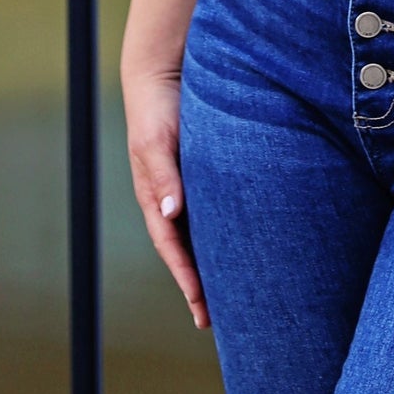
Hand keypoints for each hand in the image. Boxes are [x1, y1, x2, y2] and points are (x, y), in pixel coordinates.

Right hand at [123, 67, 210, 328]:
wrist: (164, 73)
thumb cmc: (157, 109)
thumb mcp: (156, 142)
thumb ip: (163, 176)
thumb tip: (170, 214)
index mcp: (154, 197)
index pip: (170, 247)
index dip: (185, 277)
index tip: (200, 306)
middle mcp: (170, 199)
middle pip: (184, 250)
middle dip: (198, 285)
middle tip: (214, 321)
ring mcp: (185, 187)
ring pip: (198, 235)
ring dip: (211, 264)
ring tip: (232, 296)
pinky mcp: (202, 173)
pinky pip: (211, 212)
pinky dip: (221, 234)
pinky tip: (239, 246)